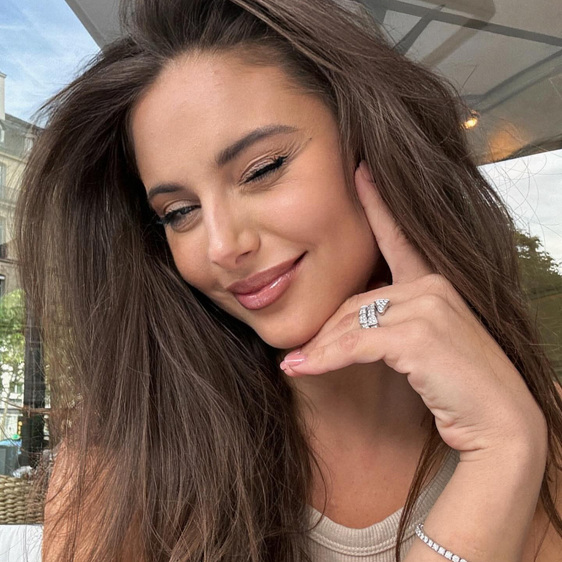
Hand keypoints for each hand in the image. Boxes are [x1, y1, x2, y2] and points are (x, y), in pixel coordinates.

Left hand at [281, 161, 546, 458]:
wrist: (500, 424)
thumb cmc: (460, 386)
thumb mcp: (425, 345)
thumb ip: (394, 323)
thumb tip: (345, 327)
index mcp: (436, 282)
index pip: (399, 237)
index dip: (378, 203)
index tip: (360, 171)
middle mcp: (433, 285)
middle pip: (356, 300)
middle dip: (325, 332)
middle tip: (299, 353)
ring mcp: (428, 306)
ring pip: (350, 322)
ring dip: (319, 349)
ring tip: (295, 365)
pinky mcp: (418, 335)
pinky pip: (354, 344)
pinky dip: (324, 359)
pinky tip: (302, 369)